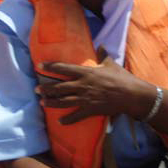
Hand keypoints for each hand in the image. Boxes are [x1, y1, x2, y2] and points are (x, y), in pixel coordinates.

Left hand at [38, 49, 155, 123]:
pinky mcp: (90, 110)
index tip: (39, 65)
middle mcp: (82, 85)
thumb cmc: (122, 78)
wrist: (131, 95)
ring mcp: (85, 99)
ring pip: (63, 101)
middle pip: (59, 87)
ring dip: (51, 102)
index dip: (50, 67)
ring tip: (41, 102)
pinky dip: (67, 120)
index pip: (63, 68)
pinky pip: (76, 116)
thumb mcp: (111, 64)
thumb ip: (103, 55)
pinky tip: (59, 121)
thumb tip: (101, 46)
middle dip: (46, 88)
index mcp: (86, 72)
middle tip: (36, 89)